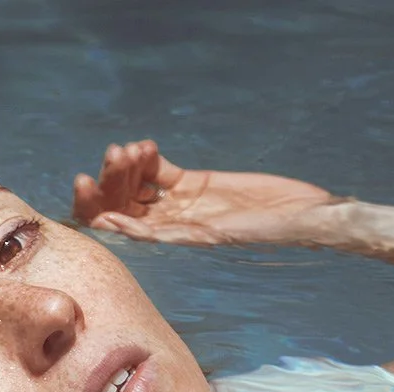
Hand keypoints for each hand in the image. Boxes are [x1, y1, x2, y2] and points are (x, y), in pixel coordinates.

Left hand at [71, 139, 336, 245]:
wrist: (304, 214)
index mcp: (177, 243)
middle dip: (109, 183)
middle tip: (110, 157)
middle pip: (123, 208)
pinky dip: (146, 158)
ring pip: (137, 187)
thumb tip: (128, 230)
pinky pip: (159, 172)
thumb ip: (181, 233)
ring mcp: (183, 204)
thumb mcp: (225, 233)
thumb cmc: (273, 232)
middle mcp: (174, 225)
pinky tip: (146, 146)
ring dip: (126, 167)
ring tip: (128, 149)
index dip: (100, 211)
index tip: (89, 185)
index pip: (125, 231)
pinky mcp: (196, 183)